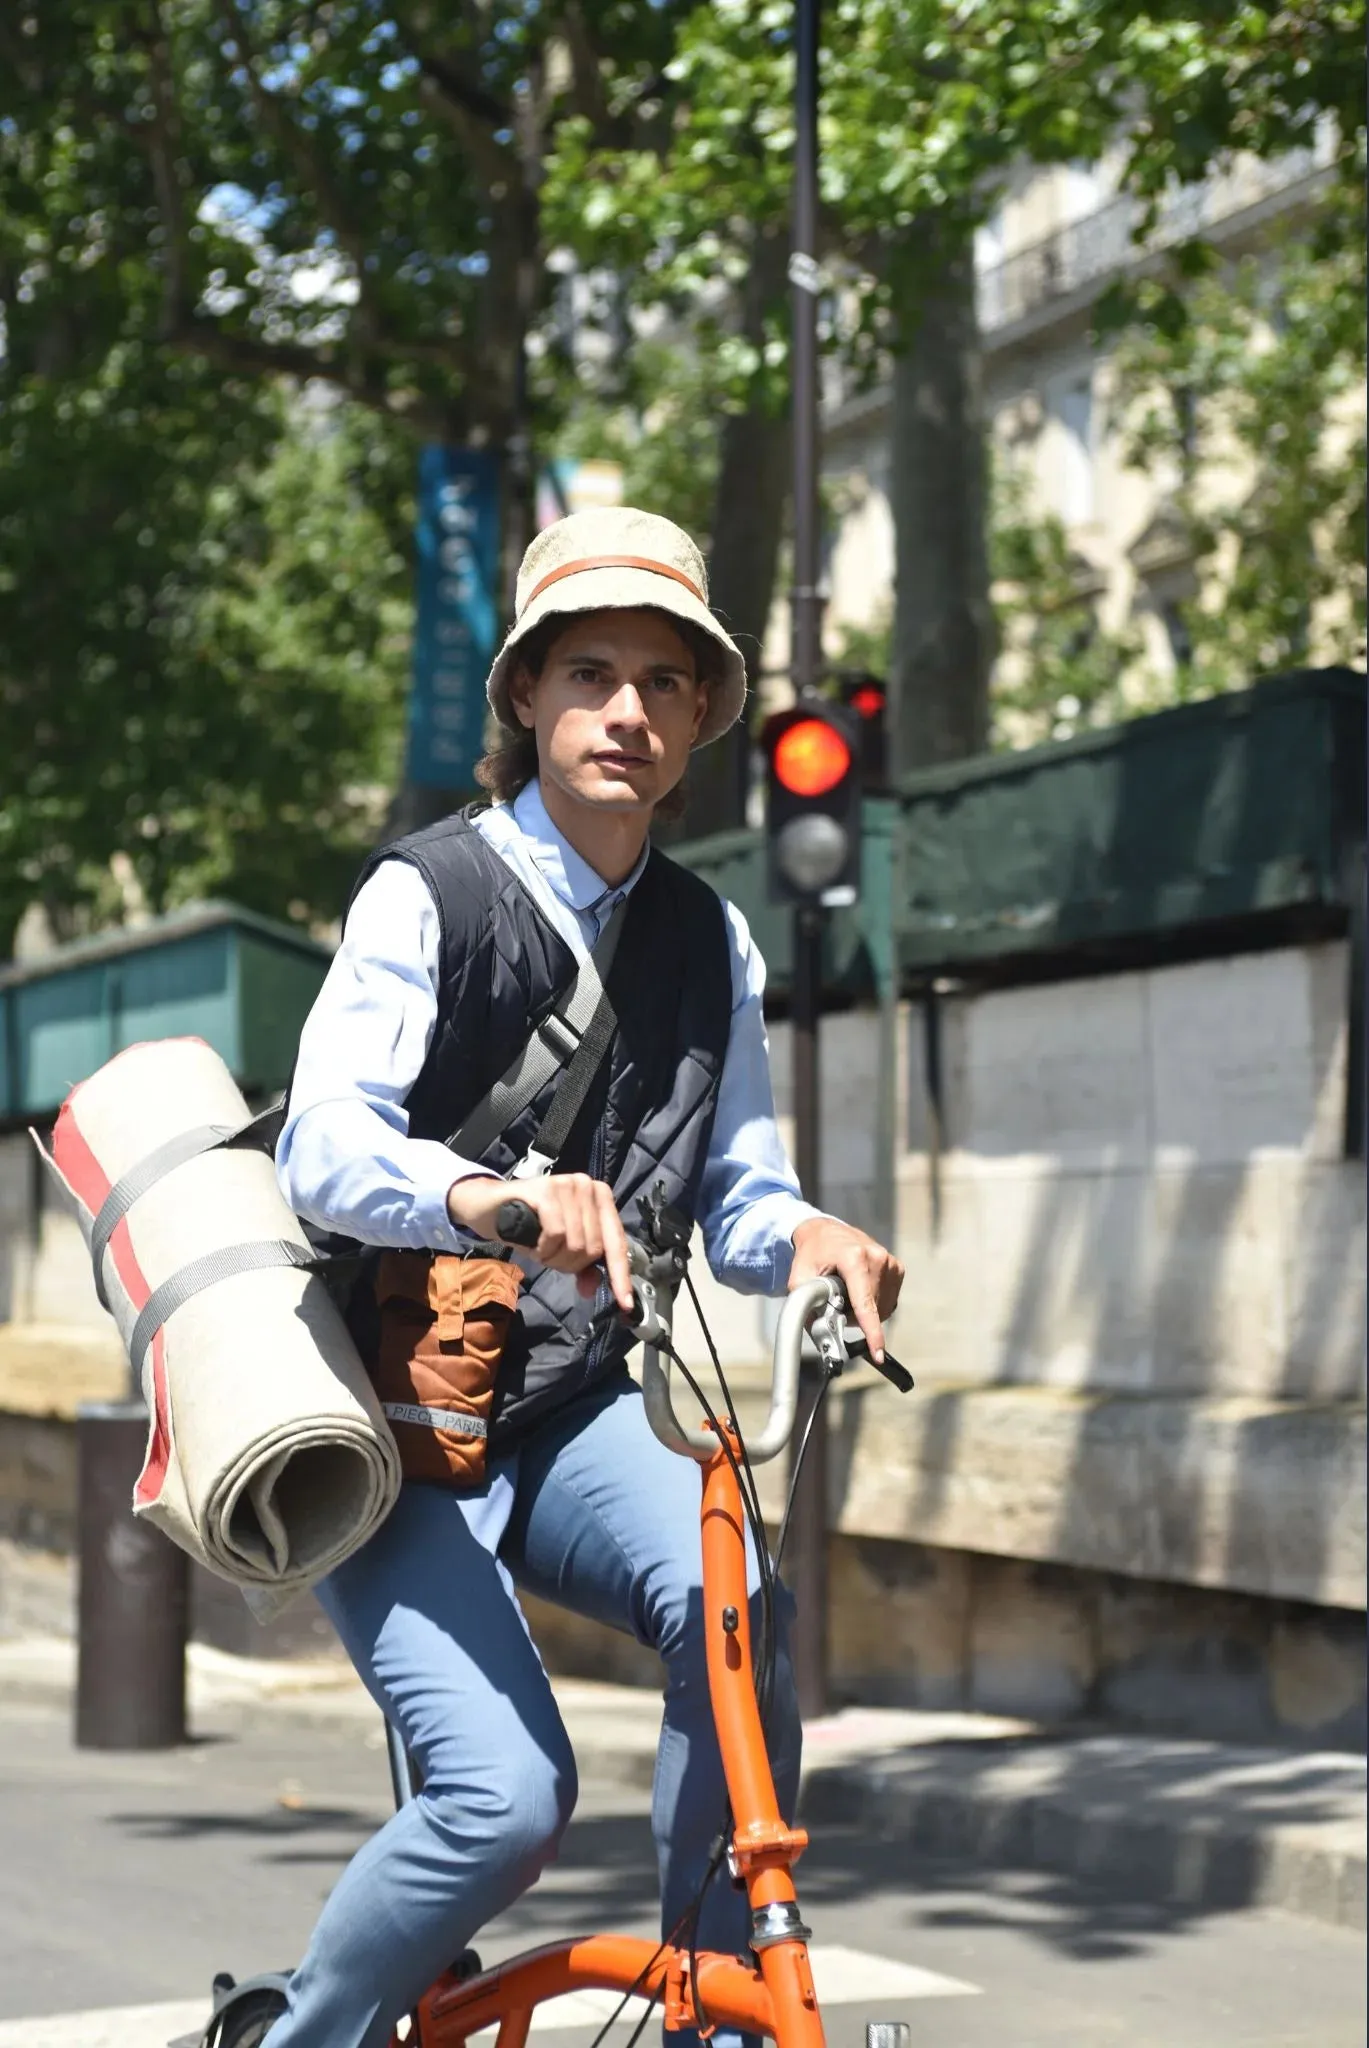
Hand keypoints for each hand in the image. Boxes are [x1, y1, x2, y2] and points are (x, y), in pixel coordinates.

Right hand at [446, 1174, 633, 1313]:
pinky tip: (533, 1243)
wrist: (488, 1206)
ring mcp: (569, 1185)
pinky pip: (557, 1234)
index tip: (625, 1303)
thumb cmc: (529, 1225)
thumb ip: (581, 1266)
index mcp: (600, 1198)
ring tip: (539, 1248)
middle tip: (548, 1257)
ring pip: (576, 1244)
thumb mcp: (559, 1249)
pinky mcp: (548, 1191)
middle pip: (593, 1248)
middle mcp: (589, 1186)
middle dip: (569, 1265)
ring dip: (554, 1258)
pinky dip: (544, 1248)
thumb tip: (592, 1289)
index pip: (616, 1242)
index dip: (620, 1276)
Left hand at [789, 1217, 903, 1365]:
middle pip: (872, 1309)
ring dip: (865, 1311)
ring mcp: (889, 1261)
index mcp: (854, 1258)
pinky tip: (860, 1292)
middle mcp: (876, 1257)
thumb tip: (820, 1332)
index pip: (865, 1302)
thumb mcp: (799, 1278)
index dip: (871, 1330)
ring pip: (883, 1308)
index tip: (877, 1352)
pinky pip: (889, 1300)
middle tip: (836, 1304)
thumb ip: (806, 1305)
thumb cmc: (812, 1253)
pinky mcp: (896, 1267)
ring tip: (847, 1294)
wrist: (825, 1231)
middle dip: (854, 1317)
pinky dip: (875, 1304)